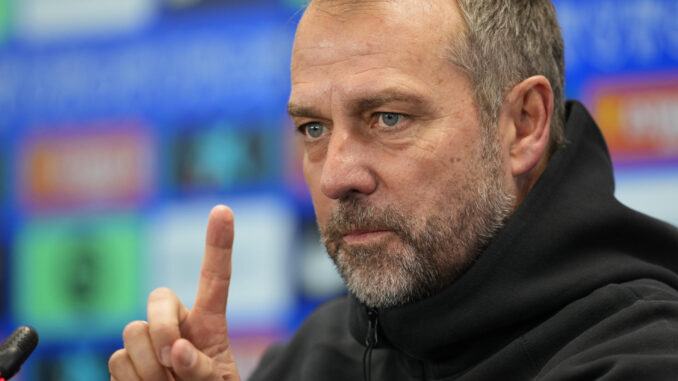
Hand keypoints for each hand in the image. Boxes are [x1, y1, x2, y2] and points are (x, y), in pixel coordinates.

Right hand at [109, 205, 240, 380]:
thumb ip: (203, 369)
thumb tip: (177, 350)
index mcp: (208, 323)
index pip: (214, 279)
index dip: (218, 245)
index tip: (223, 210)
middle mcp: (176, 325)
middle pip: (158, 298)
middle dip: (163, 328)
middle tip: (174, 360)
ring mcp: (147, 343)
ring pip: (133, 334)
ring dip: (151, 370)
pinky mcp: (123, 363)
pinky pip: (117, 362)